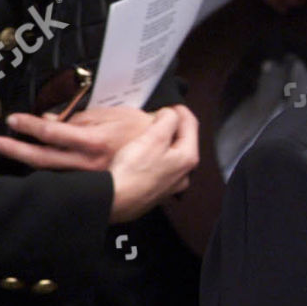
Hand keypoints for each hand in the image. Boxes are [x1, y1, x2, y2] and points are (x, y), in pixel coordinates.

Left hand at [0, 105, 156, 171]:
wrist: (166, 155)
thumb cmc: (142, 130)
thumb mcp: (115, 115)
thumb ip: (83, 117)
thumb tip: (53, 118)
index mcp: (95, 142)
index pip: (53, 132)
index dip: (29, 125)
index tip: (13, 119)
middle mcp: (88, 163)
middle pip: (43, 158)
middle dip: (15, 149)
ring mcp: (89, 177)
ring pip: (50, 172)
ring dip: (25, 160)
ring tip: (6, 149)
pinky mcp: (93, 185)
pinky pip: (63, 177)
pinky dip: (46, 170)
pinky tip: (33, 162)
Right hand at [106, 105, 199, 222]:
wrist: (114, 200)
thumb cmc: (134, 170)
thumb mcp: (153, 137)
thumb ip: (167, 120)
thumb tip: (170, 114)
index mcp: (188, 158)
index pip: (191, 126)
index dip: (181, 111)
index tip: (171, 105)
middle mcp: (183, 174)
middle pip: (182, 141)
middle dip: (172, 127)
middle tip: (159, 117)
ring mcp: (170, 185)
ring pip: (171, 156)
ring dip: (163, 142)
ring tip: (150, 133)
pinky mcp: (156, 192)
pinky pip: (160, 168)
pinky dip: (154, 156)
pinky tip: (142, 155)